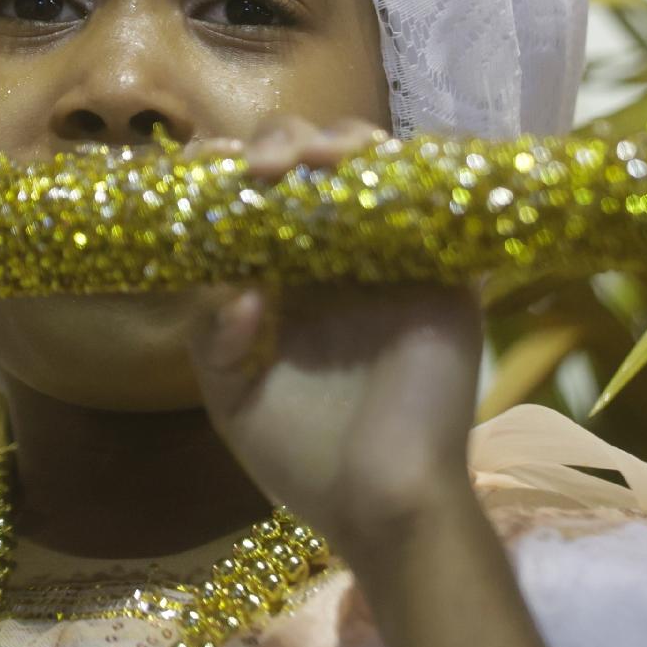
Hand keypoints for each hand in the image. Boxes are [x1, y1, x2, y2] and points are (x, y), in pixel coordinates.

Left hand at [186, 117, 484, 559]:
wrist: (384, 505)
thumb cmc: (309, 460)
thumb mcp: (236, 400)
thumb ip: (215, 341)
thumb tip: (238, 288)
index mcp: (285, 282)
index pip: (256, 201)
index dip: (228, 169)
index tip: (203, 162)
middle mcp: (337, 258)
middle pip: (310, 166)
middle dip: (279, 144)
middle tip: (259, 169)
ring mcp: (392, 258)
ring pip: (372, 165)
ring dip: (339, 141)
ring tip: (309, 160)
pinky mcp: (443, 271)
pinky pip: (434, 198)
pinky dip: (404, 166)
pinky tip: (364, 163)